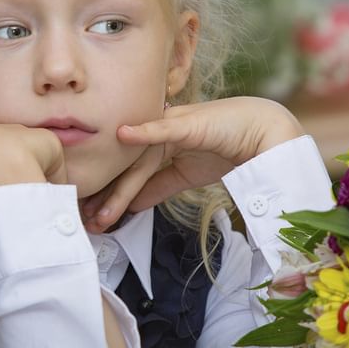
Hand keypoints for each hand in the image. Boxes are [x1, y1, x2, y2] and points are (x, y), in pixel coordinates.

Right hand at [0, 124, 65, 231]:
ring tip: (33, 198)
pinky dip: (53, 179)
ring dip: (35, 173)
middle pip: (12, 152)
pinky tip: (46, 196)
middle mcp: (0, 132)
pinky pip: (54, 163)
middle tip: (15, 196)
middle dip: (15, 171)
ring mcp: (25, 134)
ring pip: (35, 155)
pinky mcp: (47, 141)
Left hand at [82, 97, 303, 230]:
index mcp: (156, 142)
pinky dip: (142, 131)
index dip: (108, 194)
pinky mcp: (188, 123)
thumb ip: (158, 187)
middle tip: (84, 223)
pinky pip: (162, 128)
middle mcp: (158, 132)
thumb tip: (132, 206)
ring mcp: (171, 126)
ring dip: (120, 189)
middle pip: (125, 168)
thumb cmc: (228, 147)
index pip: (126, 171)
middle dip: (104, 197)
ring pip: (139, 160)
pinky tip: (121, 135)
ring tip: (102, 215)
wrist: (264, 133)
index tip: (89, 219)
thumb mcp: (185, 175)